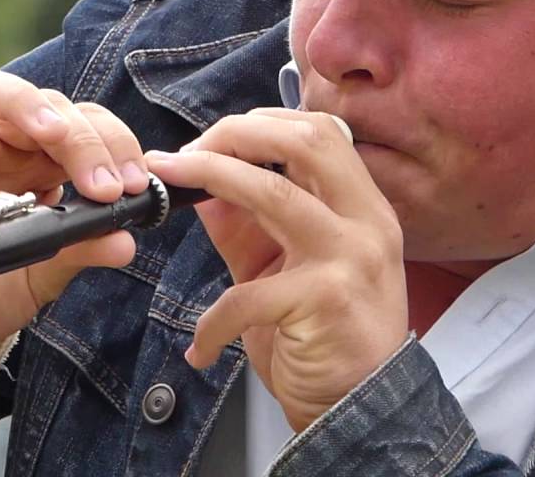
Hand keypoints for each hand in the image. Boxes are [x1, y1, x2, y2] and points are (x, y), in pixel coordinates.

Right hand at [0, 67, 148, 349]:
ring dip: (24, 104)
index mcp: (37, 165)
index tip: (136, 183)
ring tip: (54, 131)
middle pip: (47, 107)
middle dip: (85, 138)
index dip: (115, 145)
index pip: (84, 127)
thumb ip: (75, 254)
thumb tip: (126, 241)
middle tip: (106, 183)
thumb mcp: (34, 278)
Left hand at [146, 108, 408, 431]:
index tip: (210, 139)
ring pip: (274, 194)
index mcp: (361, 207)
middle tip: (184, 152)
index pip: (318, 132)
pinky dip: (212, 321)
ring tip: (168, 179)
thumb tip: (198, 182)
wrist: (359, 411)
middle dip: (235, 133)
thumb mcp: (283, 269)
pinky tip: (199, 345)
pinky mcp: (326, 301)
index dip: (259, 124)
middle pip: (305, 141)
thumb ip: (246, 224)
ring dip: (209, 177)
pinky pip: (248, 294)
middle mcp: (367, 223)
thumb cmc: (324, 337)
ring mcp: (350, 258)